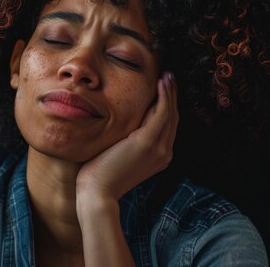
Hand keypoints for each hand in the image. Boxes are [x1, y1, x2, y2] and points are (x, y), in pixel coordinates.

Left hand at [75, 72, 178, 201]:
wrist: (97, 193)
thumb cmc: (100, 175)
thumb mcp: (118, 154)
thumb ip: (125, 140)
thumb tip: (121, 123)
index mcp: (158, 157)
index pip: (166, 126)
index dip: (167, 106)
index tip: (164, 88)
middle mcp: (164, 153)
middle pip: (172, 118)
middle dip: (172, 95)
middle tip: (169, 76)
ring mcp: (159, 148)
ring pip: (170, 113)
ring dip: (170, 92)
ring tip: (167, 75)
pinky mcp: (148, 142)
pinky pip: (162, 113)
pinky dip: (164, 97)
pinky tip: (161, 83)